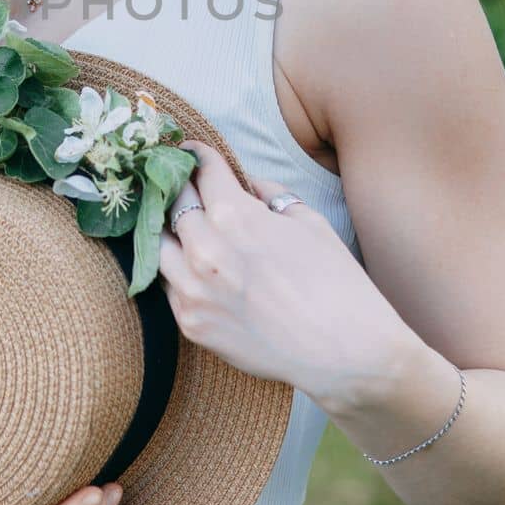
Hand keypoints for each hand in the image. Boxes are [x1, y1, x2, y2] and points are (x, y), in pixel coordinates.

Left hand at [158, 139, 409, 405]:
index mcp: (234, 215)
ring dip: (168, 231)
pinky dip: (176, 272)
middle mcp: (204, 248)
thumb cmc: (336, 283)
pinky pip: (169, 287)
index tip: (191, 152)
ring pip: (159, 246)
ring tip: (180, 226)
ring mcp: (192, 289)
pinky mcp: (190, 323)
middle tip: (180, 182)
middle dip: (178, 187)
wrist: (345, 352)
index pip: (201, 171)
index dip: (196, 155)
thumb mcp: (310, 222)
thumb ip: (271, 195)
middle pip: (173, 203)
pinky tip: (190, 267)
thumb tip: (248, 183)